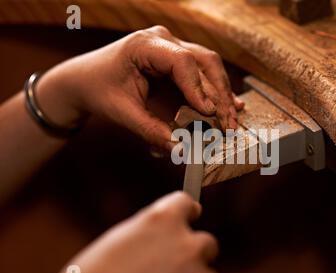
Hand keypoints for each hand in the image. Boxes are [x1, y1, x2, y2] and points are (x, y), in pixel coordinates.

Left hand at [36, 26, 244, 151]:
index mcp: (145, 45)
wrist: (85, 80)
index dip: (199, 89)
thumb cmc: (99, 90)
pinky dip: (215, 91)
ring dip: (222, 94)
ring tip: (232, 119)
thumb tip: (181, 151)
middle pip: (204, 62)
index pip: (182, 62)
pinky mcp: (177, 60)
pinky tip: (231, 105)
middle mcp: (164, 40)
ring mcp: (172, 47)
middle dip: (219, 95)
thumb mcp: (122, 113)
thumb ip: (151, 131)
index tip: (209, 114)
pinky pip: (202, 73)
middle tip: (229, 123)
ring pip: (209, 66)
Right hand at [48, 192, 218, 272]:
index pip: (187, 203)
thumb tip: (162, 232)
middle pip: (206, 242)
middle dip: (192, 253)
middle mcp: (186, 243)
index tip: (189, 217)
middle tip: (173, 268)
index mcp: (161, 220)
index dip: (187, 213)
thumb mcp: (115, 243)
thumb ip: (147, 232)